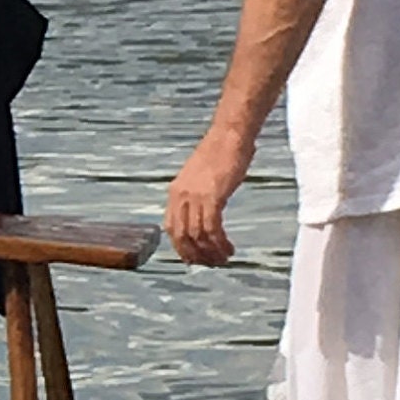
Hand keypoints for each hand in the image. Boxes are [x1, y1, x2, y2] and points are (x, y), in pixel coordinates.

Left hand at [166, 127, 250, 265]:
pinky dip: (219, 243)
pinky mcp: (212, 196)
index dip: (180, 246)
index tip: (193, 258)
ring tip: (224, 259)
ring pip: (197, 235)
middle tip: (211, 264)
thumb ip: (199, 194)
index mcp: (175, 192)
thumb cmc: (220, 153)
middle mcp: (180, 196)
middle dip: (195, 254)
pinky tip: (229, 248)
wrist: (229, 135)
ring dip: (211, 252)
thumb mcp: (201, 177)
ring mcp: (194, 196)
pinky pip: (212, 228)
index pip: (170, 228)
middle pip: (181, 236)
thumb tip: (206, 212)